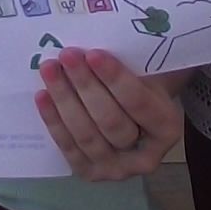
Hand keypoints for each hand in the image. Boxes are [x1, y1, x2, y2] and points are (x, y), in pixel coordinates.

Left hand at [36, 49, 182, 179]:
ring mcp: (116, 169)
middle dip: (86, 86)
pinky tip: (42, 96)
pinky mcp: (89, 172)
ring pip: (87, 136)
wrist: (129, 112)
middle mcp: (146, 157)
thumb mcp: (145, 70)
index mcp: (167, 128)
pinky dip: (54, 121)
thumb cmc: (138, 82)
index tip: (94, 54)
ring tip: (50, 70)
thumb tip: (100, 37)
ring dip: (65, 100)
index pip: (140, 104)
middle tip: (68, 56)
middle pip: (112, 122)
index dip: (116, 79)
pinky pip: (69, 148)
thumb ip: (130, 60)